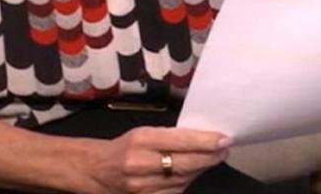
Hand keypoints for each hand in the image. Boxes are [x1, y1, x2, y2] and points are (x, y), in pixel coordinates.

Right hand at [84, 126, 229, 193]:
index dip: (205, 142)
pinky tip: (193, 172)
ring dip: (201, 169)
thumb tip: (205, 139)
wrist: (95, 171)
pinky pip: (174, 192)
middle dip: (210, 157)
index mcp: (141, 141)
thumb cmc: (125, 147)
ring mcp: (141, 187)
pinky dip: (187, 182)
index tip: (224, 139)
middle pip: (185, 164)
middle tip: (225, 150)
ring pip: (183, 180)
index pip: (180, 141)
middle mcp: (140, 165)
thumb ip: (172, 136)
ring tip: (212, 158)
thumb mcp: (144, 133)